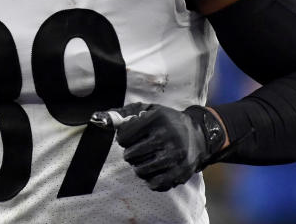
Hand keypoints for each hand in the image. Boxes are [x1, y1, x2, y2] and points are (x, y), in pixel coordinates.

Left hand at [93, 103, 225, 190]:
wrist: (199, 136)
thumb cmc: (166, 121)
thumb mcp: (147, 111)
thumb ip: (121, 115)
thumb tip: (96, 119)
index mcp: (157, 119)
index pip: (124, 136)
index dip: (123, 138)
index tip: (130, 137)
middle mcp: (167, 137)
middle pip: (130, 155)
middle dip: (130, 153)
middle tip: (138, 149)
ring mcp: (175, 156)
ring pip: (140, 171)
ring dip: (138, 167)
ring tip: (145, 159)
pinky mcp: (180, 173)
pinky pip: (154, 184)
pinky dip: (150, 179)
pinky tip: (154, 169)